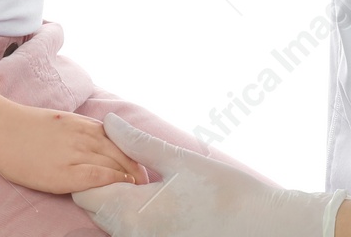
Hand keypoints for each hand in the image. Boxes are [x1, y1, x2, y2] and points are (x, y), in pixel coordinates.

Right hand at [0, 104, 149, 194]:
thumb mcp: (62, 122)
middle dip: (137, 167)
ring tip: (140, 189)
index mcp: (84, 124)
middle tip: (148, 182)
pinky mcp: (63, 172)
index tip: (142, 166)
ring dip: (129, 176)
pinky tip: (121, 187)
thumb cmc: (27, 128)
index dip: (134, 154)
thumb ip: (83, 132)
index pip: (120, 139)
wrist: (0, 130)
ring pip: (113, 164)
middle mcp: (83, 136)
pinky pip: (96, 176)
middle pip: (121, 152)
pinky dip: (112, 180)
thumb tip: (101, 144)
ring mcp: (74, 153)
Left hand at [72, 113, 347, 236]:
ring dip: (120, 201)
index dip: (89, 167)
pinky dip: (136, 218)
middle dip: (103, 183)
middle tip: (127, 160)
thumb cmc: (228, 193)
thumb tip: (109, 123)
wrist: (265, 229)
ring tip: (145, 178)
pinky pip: (133, 234)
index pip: (85, 191)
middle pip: (96, 210)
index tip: (104, 149)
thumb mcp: (182, 161)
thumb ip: (139, 143)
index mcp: (133, 212)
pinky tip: (161, 202)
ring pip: (114, 224)